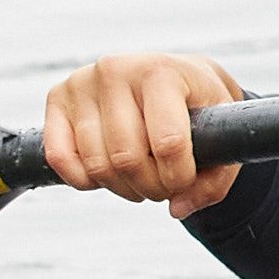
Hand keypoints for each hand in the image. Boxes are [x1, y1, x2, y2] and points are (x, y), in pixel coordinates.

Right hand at [41, 53, 248, 215]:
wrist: (174, 77)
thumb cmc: (199, 107)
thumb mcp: (222, 136)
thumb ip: (213, 180)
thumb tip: (178, 209)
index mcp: (160, 71)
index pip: (169, 143)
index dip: (179, 177)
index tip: (186, 180)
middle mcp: (115, 69)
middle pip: (128, 159)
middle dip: (152, 187)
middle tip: (164, 184)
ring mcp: (81, 81)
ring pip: (96, 165)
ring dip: (123, 187)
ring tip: (142, 177)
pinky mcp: (57, 97)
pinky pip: (60, 158)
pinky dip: (85, 180)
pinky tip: (108, 174)